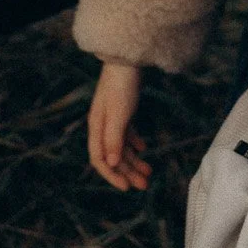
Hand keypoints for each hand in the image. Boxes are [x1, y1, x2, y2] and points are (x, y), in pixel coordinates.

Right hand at [87, 62, 151, 191]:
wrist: (127, 59)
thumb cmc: (121, 85)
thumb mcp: (119, 114)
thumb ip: (114, 139)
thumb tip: (112, 164)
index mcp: (97, 128)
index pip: (100, 160)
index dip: (112, 176)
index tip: (127, 187)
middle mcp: (102, 125)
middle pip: (114, 156)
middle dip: (128, 172)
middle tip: (145, 185)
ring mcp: (112, 118)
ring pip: (122, 147)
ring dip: (135, 160)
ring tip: (149, 172)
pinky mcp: (123, 110)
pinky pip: (127, 134)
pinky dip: (135, 143)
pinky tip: (144, 148)